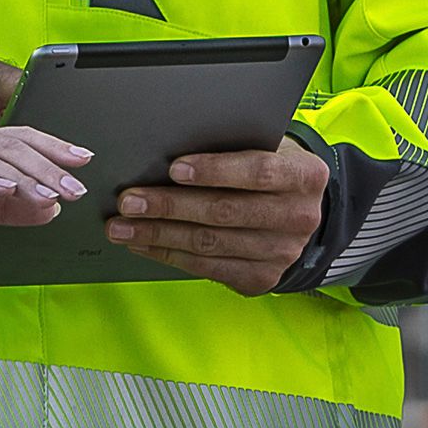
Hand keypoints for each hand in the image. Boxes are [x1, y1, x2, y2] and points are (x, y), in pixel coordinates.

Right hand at [0, 114, 94, 226]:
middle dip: (49, 165)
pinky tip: (5, 187)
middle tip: (78, 186)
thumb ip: (0, 209)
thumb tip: (48, 212)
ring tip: (52, 192)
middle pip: (11, 146)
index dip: (53, 145)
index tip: (86, 158)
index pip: (20, 139)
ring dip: (24, 175)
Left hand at [106, 138, 328, 293]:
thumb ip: (234, 148)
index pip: (258, 172)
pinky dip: (169, 255)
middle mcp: (299, 218)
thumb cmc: (271, 171)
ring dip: (159, 235)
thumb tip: (167, 151)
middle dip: (170, 206)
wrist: (299, 213)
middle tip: (129, 201)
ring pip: (210, 243)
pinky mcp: (261, 278)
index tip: (174, 168)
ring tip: (122, 226)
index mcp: (305, 176)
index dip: (214, 170)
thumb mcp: (267, 149)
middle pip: (225, 212)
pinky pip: (207, 268)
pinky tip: (143, 244)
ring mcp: (282, 253)